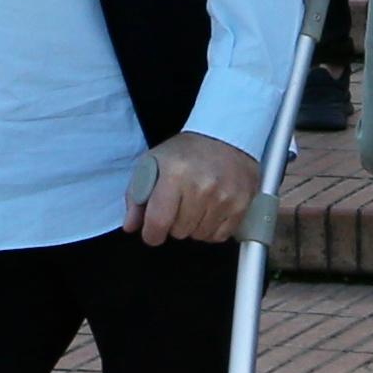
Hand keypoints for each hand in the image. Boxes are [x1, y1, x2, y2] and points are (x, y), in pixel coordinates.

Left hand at [132, 130, 256, 244]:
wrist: (226, 137)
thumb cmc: (186, 152)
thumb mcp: (153, 163)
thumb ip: (137, 195)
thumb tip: (131, 226)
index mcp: (175, 174)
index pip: (158, 223)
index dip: (151, 234)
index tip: (153, 231)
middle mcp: (201, 186)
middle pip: (179, 232)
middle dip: (174, 224)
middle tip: (179, 204)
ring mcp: (224, 197)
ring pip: (199, 235)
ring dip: (194, 226)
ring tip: (196, 204)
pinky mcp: (241, 204)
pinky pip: (219, 236)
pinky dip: (212, 229)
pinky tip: (210, 210)